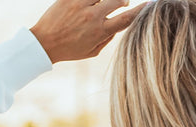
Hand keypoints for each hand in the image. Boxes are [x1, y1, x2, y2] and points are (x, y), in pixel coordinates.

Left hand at [30, 0, 148, 63]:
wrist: (45, 43)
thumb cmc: (69, 49)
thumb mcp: (92, 52)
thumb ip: (107, 39)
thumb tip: (118, 26)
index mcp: (100, 32)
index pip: (126, 19)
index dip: (139, 11)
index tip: (149, 4)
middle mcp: (93, 16)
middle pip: (117, 0)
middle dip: (123, 1)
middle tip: (124, 3)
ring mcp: (81, 4)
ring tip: (107, 2)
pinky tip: (93, 3)